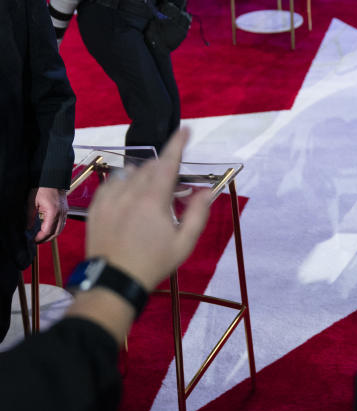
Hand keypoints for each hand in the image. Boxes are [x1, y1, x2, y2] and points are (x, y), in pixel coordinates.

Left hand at [26, 187, 67, 242]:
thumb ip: (30, 217)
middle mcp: (61, 213)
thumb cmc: (42, 188)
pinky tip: (50, 229)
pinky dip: (57, 228)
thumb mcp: (32, 202)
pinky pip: (63, 223)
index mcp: (53, 212)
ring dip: (52, 235)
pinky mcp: (65, 210)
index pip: (48, 230)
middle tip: (37, 241)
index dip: (41, 237)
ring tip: (43, 237)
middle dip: (47, 238)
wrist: (53, 179)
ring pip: (61, 228)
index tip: (34, 240)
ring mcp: (65, 212)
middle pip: (56, 232)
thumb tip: (28, 228)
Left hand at [84, 128, 210, 290]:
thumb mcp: (184, 243)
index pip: (167, 163)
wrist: (114, 281)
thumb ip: (197, 214)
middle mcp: (130, 194)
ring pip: (128, 173)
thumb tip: (206, 191)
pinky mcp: (97, 208)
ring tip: (150, 190)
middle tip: (173, 184)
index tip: (185, 129)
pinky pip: (110, 184)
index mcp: (153, 201)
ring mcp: (110, 200)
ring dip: (143, 174)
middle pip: (149, 167)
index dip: (177, 144)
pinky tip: (127, 191)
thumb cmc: (154, 263)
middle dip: (163, 167)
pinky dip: (121, 181)